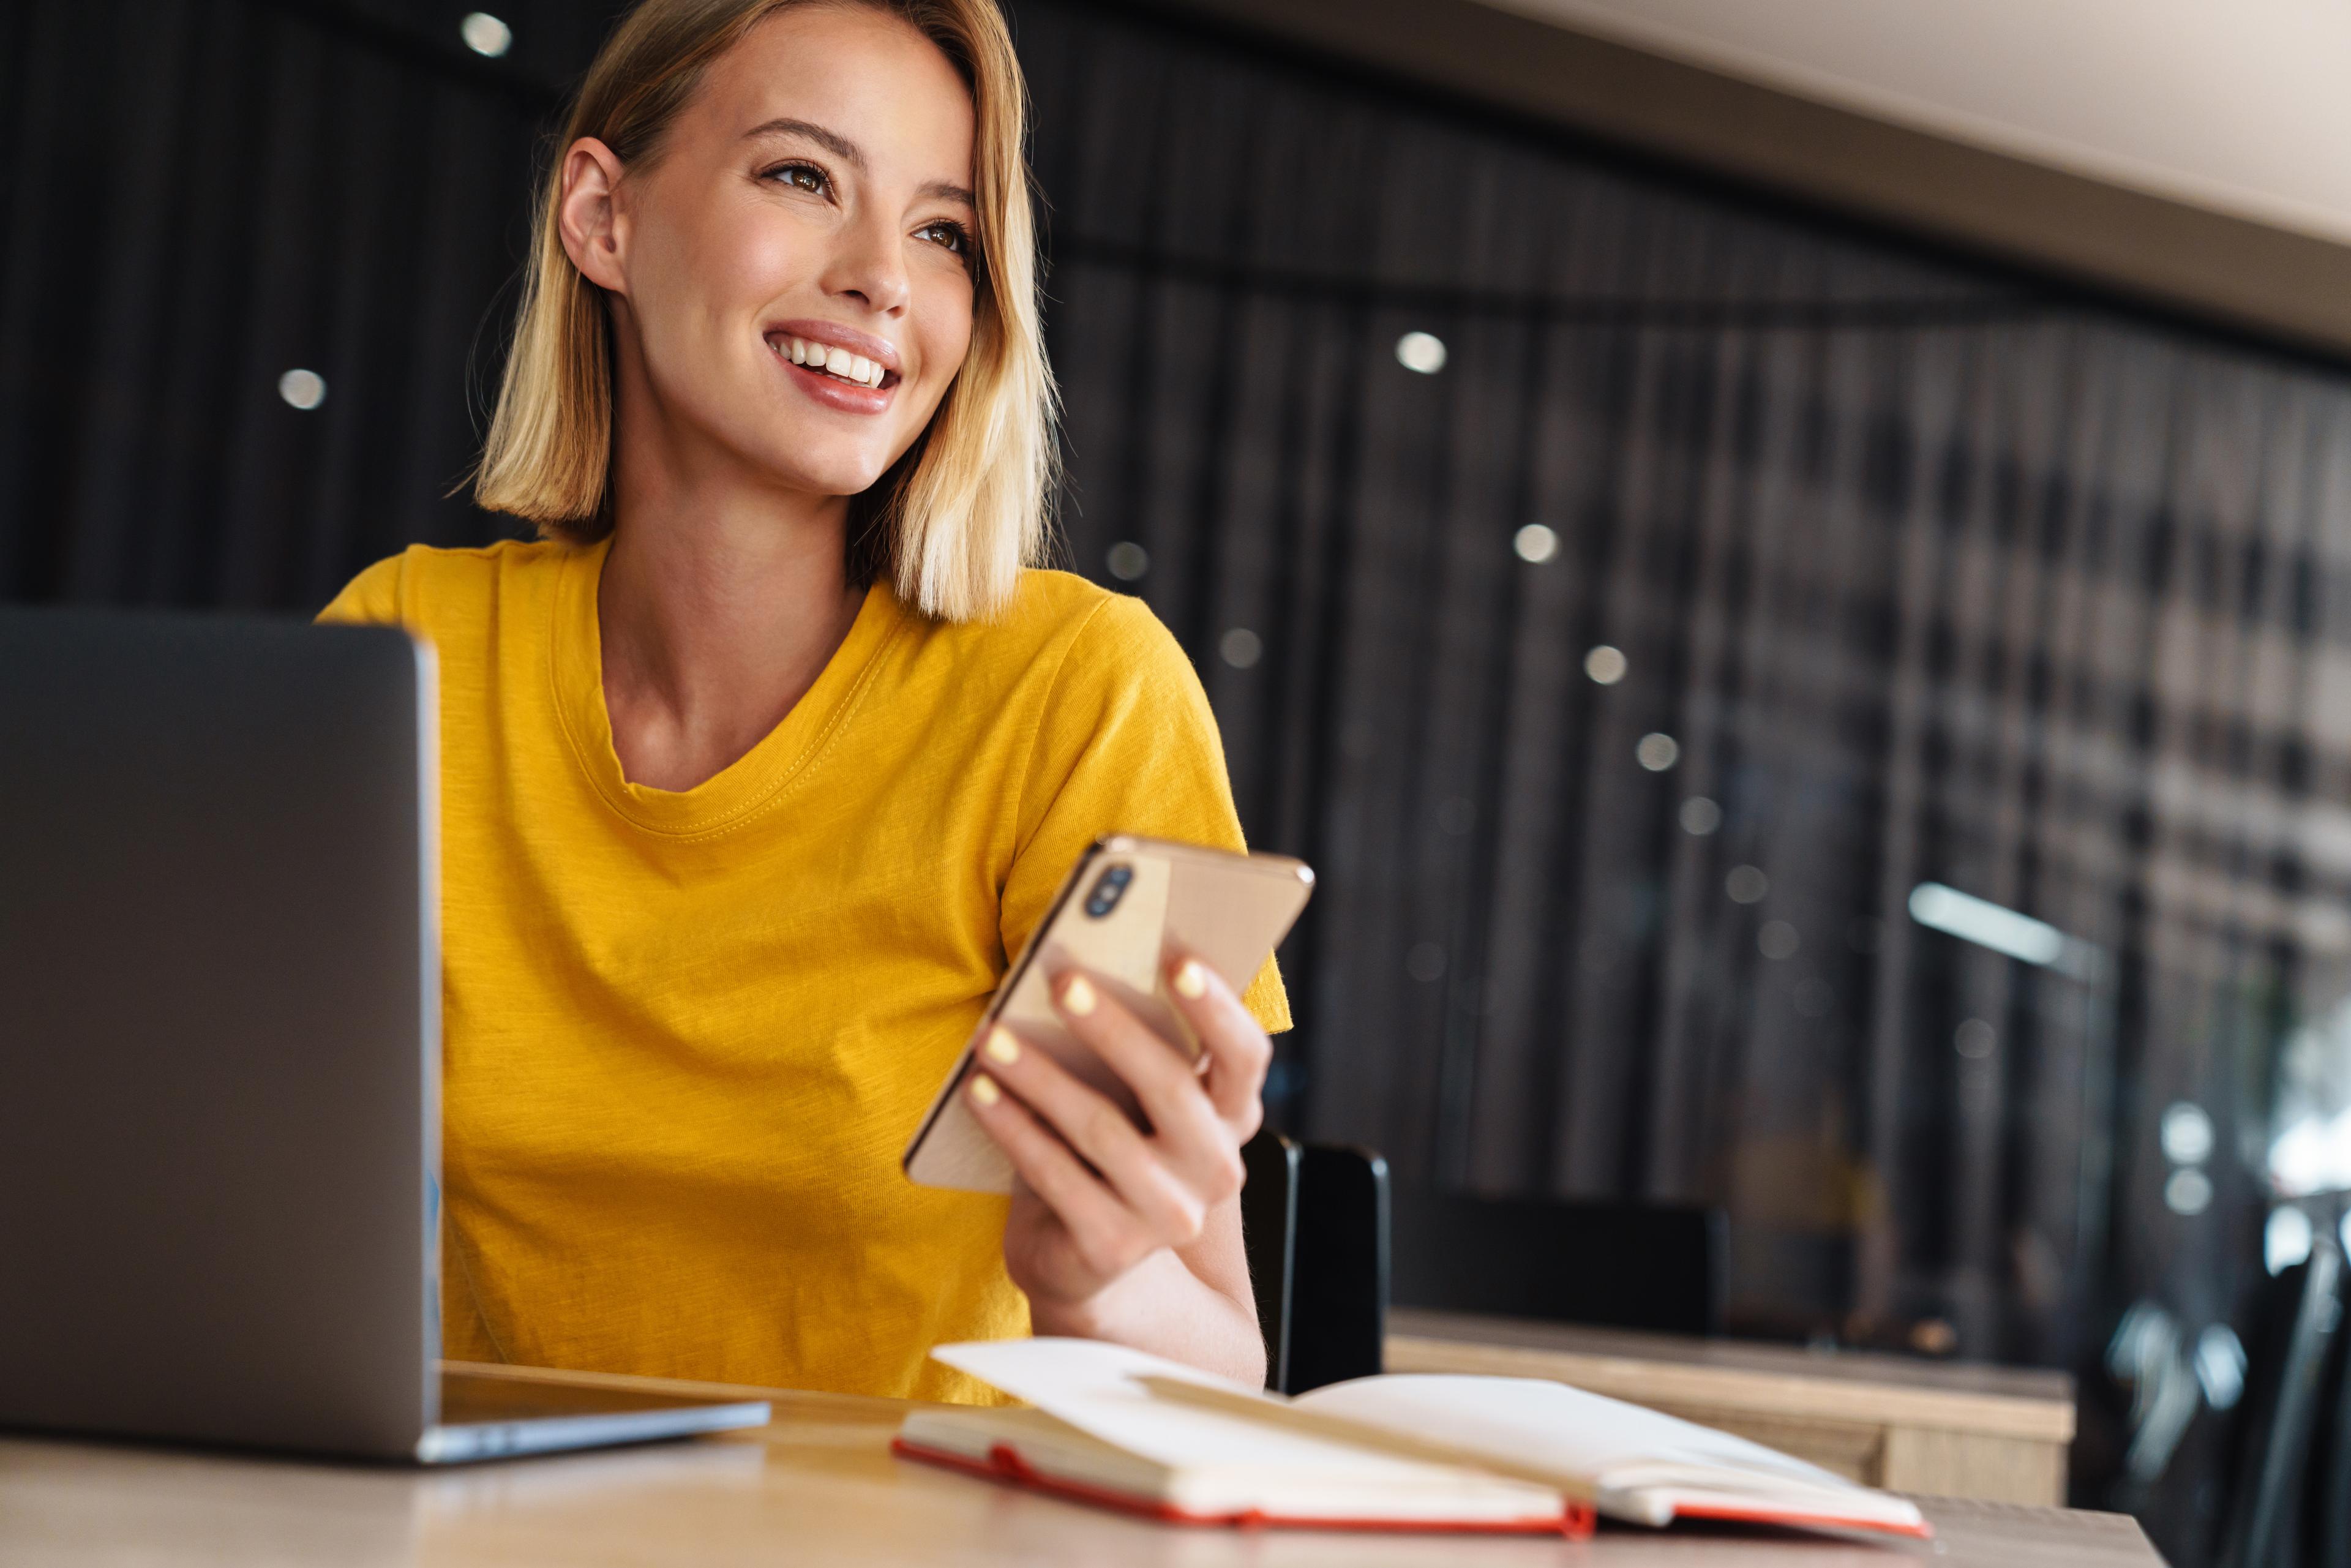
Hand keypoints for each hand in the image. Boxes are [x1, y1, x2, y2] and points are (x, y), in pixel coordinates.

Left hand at [963, 952, 1270, 1327]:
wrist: (1083, 1260)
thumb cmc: (1104, 1150)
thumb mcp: (1131, 1101)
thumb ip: (1134, 1048)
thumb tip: (1080, 970)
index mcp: (1230, 1118)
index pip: (1245, 1056)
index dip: (1218, 1007)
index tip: (1176, 955)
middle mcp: (1215, 1169)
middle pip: (1171, 1087)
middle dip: (1113, 1027)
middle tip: (1063, 980)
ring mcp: (1168, 1215)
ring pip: (1101, 1129)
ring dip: (1039, 1075)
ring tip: (991, 1036)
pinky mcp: (1112, 1246)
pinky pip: (1055, 1175)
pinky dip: (1012, 1127)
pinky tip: (978, 1090)